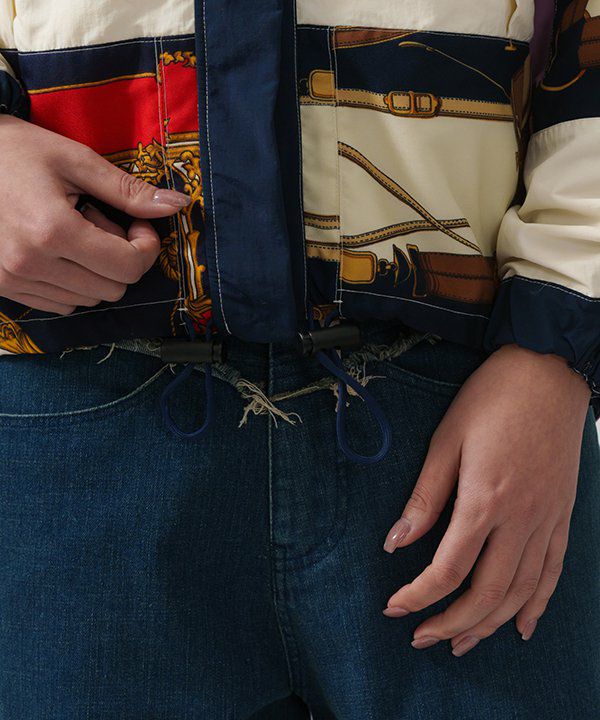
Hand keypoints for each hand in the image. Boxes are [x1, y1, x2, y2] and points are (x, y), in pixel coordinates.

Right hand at [0, 115, 190, 314]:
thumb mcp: (75, 160)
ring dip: (95, 270)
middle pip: (114, 288)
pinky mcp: (4, 288)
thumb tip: (177, 205)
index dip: (146, 246)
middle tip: (99, 221)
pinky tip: (55, 249)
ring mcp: (14, 281)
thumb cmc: (15, 152)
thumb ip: (128, 190)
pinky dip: (72, 282)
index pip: (129, 267)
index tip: (136, 222)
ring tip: (72, 232)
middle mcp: (31, 264)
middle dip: (120, 257)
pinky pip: (61, 304)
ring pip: (89, 299)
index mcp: (52, 231)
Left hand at [382, 343, 591, 655]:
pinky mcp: (563, 515)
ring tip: (461, 643)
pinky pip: (554, 572)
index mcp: (486, 500)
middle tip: (422, 638)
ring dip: (489, 624)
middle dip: (451, 623)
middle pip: (487, 593)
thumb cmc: (492, 399)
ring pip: (522, 592)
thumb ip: (425, 496)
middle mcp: (522, 519)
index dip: (419, 596)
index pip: (449, 569)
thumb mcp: (447, 440)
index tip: (394, 607)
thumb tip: (395, 541)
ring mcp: (548, 520)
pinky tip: (521, 626)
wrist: (548, 372)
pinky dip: (537, 605)